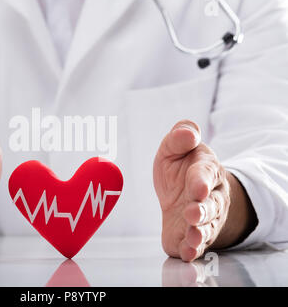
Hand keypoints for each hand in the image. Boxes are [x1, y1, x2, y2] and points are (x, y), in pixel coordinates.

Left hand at [153, 120, 256, 261]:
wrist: (182, 193)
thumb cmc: (179, 168)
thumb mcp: (173, 149)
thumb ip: (179, 137)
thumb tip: (188, 133)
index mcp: (205, 170)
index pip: (206, 174)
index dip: (202, 181)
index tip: (198, 187)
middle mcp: (210, 196)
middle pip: (211, 205)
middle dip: (202, 210)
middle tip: (192, 212)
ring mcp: (202, 218)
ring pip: (206, 227)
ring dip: (199, 232)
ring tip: (193, 235)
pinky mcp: (191, 235)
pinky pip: (195, 245)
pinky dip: (192, 249)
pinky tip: (187, 252)